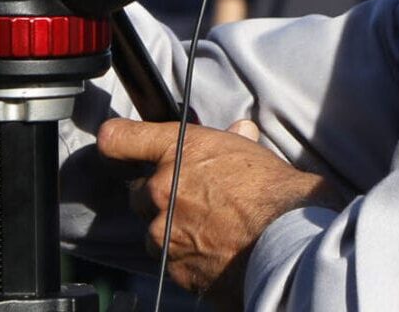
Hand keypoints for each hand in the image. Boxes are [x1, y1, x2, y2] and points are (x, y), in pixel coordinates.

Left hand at [98, 117, 346, 307]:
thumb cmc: (272, 190)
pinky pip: (171, 263)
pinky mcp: (174, 268)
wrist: (286, 238)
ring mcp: (164, 232)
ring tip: (208, 232)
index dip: (115, 141)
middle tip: (190, 201)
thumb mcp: (249, 151)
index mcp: (177, 152)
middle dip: (158, 198)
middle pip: (138, 194)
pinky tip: (214, 252)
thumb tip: (240, 131)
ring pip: (154, 233)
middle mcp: (161, 189)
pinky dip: (187, 260)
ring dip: (172, 233)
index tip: (112, 144)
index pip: (121, 139)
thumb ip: (231, 141)